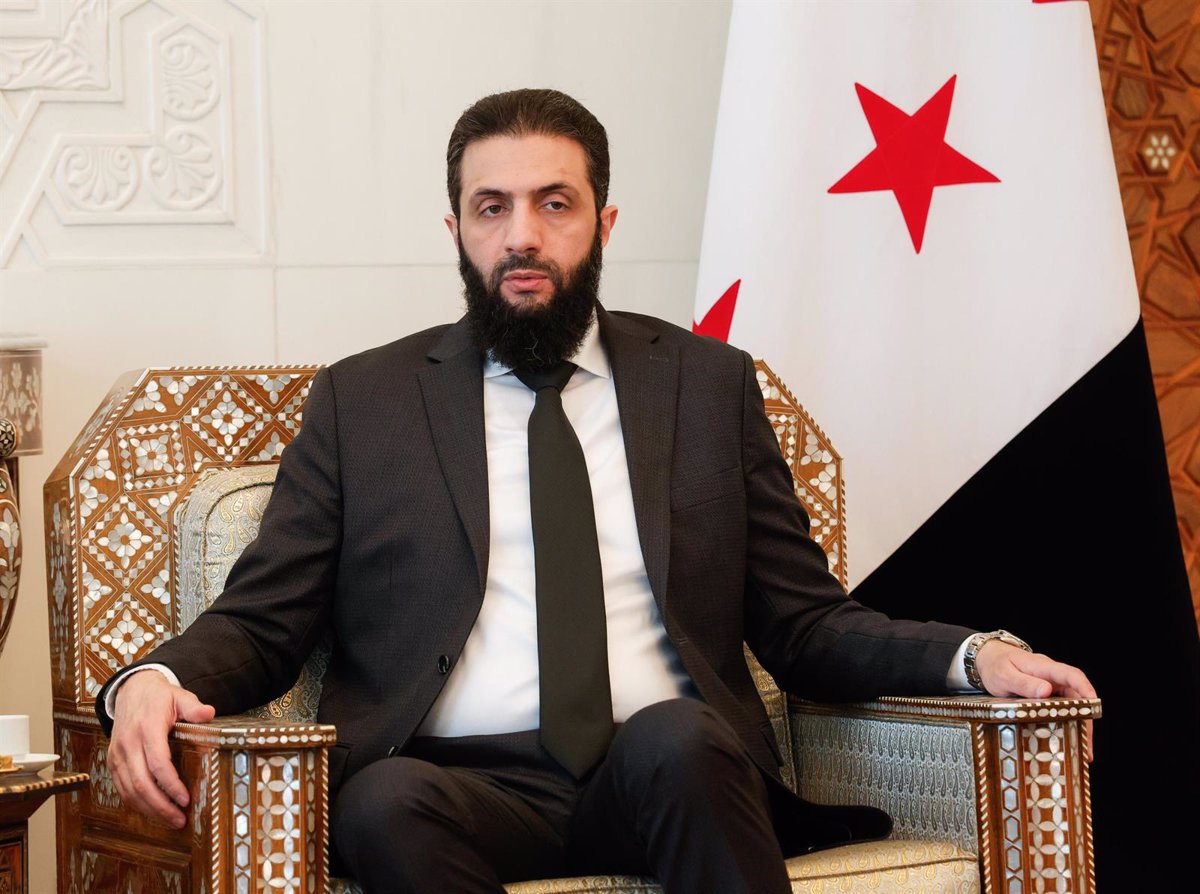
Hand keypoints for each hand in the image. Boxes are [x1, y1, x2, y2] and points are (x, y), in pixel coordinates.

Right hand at [108, 670, 215, 827]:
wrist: (131, 690)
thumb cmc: (160, 697)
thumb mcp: (180, 696)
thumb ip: (194, 707)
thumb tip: (210, 713)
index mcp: (147, 728)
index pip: (157, 763)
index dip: (170, 784)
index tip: (185, 799)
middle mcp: (128, 744)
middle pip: (141, 783)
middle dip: (161, 806)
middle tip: (180, 819)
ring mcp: (117, 754)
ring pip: (129, 790)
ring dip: (149, 809)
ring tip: (171, 820)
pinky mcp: (112, 762)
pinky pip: (122, 788)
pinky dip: (137, 803)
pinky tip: (153, 811)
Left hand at [974, 641, 1097, 759]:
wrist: (987, 660)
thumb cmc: (995, 666)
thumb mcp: (1004, 675)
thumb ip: (1024, 683)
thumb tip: (1046, 690)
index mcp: (1043, 667)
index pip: (1071, 675)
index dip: (1085, 689)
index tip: (1094, 706)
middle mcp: (1051, 676)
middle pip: (1077, 696)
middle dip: (1086, 719)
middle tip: (1087, 744)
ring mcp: (1050, 686)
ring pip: (1072, 705)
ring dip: (1079, 725)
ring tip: (1082, 750)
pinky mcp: (1046, 695)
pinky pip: (1062, 709)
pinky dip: (1067, 723)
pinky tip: (1069, 739)